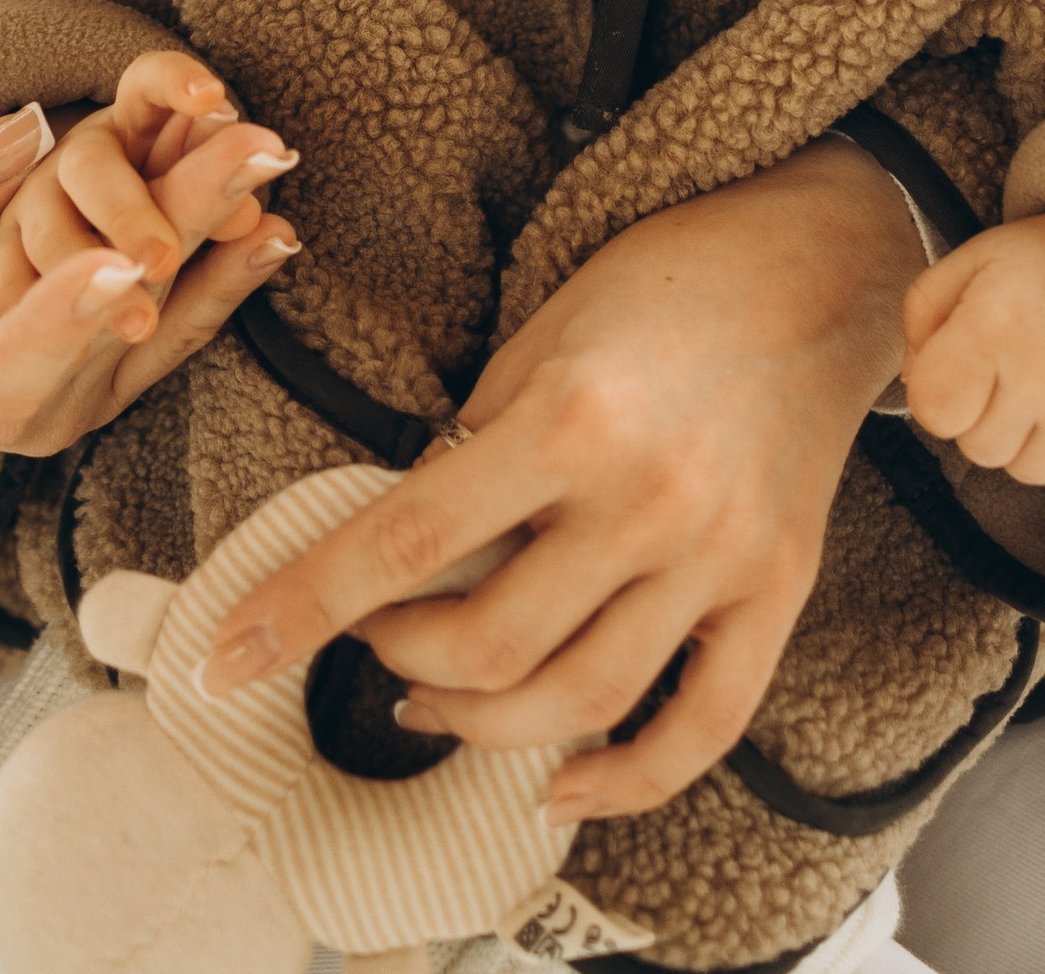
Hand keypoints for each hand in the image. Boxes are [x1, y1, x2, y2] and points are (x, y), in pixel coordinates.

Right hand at [0, 98, 298, 465]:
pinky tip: (279, 227)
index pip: (9, 367)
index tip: (125, 264)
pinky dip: (230, 274)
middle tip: (247, 151)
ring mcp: (80, 399)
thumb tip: (16, 139)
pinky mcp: (112, 370)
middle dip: (185, 230)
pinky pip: (182, 327)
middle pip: (115, 325)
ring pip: (163, 315)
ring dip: (221, 230)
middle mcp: (28, 415)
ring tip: (270, 155)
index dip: (68, 316)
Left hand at [195, 139, 922, 824]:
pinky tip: (562, 781)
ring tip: (433, 704)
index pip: (404, 543)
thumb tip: (409, 547)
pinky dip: (626, 778)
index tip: (224, 655)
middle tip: (371, 638)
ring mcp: (719, 554)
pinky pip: (703, 724)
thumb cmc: (665, 277)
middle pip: (486, 645)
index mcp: (570, 415)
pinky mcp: (778, 589)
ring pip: (578, 699)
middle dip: (397, 658)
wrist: (819, 264)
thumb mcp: (545, 326)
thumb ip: (480, 441)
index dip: (302, 608)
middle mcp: (646, 498)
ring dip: (481, 724)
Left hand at [900, 191, 1044, 507]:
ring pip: (1022, 472)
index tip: (965, 365)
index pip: (934, 410)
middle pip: (976, 448)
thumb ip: (922, 316)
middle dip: (987, 412)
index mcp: (999, 320)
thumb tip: (914, 387)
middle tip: (1021, 362)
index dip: (941, 391)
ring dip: (1029, 437)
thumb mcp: (975, 259)